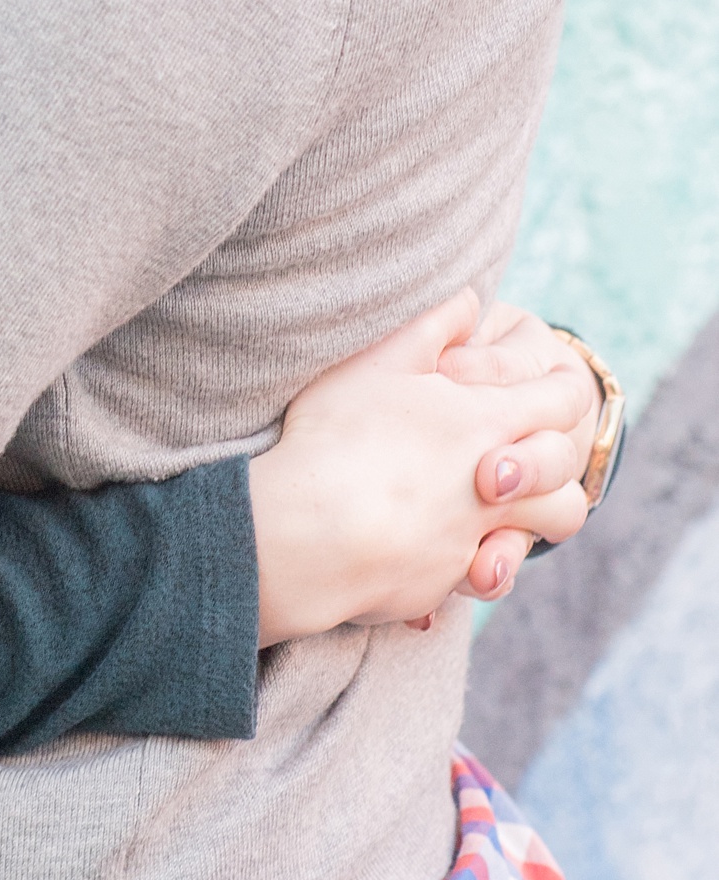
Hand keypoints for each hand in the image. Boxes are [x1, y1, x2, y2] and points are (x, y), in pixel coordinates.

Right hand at [250, 290, 594, 645]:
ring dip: (541, 513)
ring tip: (506, 505)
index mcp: (488, 419)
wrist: (313, 534)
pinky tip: (441, 549)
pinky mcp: (446, 579)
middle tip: (530, 443)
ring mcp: (476, 535)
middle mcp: (499, 482)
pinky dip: (478, 562)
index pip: (562, 397)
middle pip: (567, 467)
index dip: (563, 386)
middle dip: (559, 452)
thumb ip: (435, 322)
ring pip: (551, 524)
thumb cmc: (343, 436)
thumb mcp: (382, 358)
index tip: (552, 381)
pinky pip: (487, 573)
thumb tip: (471, 300)